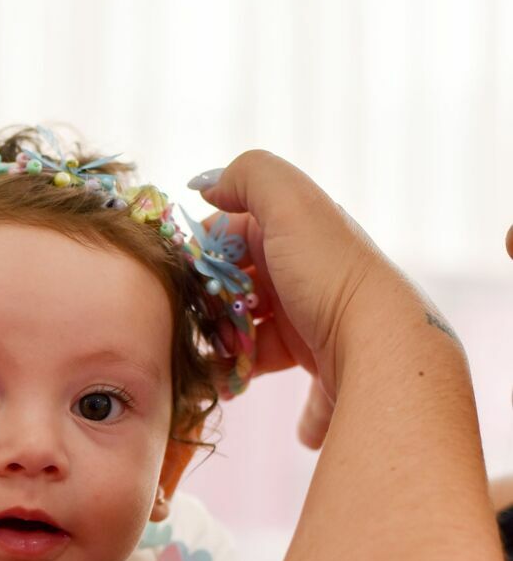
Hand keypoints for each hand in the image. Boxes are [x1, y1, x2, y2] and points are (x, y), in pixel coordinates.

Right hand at [190, 150, 388, 400]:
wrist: (379, 350)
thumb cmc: (332, 275)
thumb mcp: (291, 204)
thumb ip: (247, 177)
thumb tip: (205, 185)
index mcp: (293, 230)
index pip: (228, 232)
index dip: (200, 251)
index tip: (182, 279)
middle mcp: (300, 269)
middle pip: (232, 281)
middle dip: (207, 303)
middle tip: (194, 324)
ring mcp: (305, 315)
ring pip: (243, 325)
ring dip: (218, 341)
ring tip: (209, 360)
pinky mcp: (311, 359)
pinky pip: (262, 363)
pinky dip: (239, 372)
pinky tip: (228, 384)